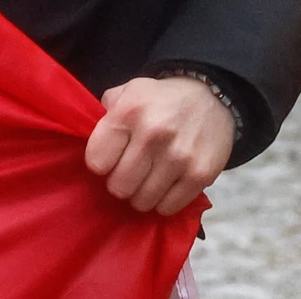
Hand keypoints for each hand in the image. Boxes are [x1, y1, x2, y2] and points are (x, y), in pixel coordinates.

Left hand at [84, 76, 234, 214]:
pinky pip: (169, 206)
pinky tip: (164, 188)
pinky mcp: (201, 175)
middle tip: (127, 175)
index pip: (97, 161)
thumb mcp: (127, 92)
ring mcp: (179, 157)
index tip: (108, 161)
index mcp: (128, 113)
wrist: (211, 97)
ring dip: (140, 196)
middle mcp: (153, 135)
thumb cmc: (159, 98)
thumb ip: (104, 115)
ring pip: (143, 200)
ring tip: (145, 182)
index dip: (100, 165)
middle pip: (119, 186)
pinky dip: (163, 203)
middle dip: (119, 184)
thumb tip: (89, 144)